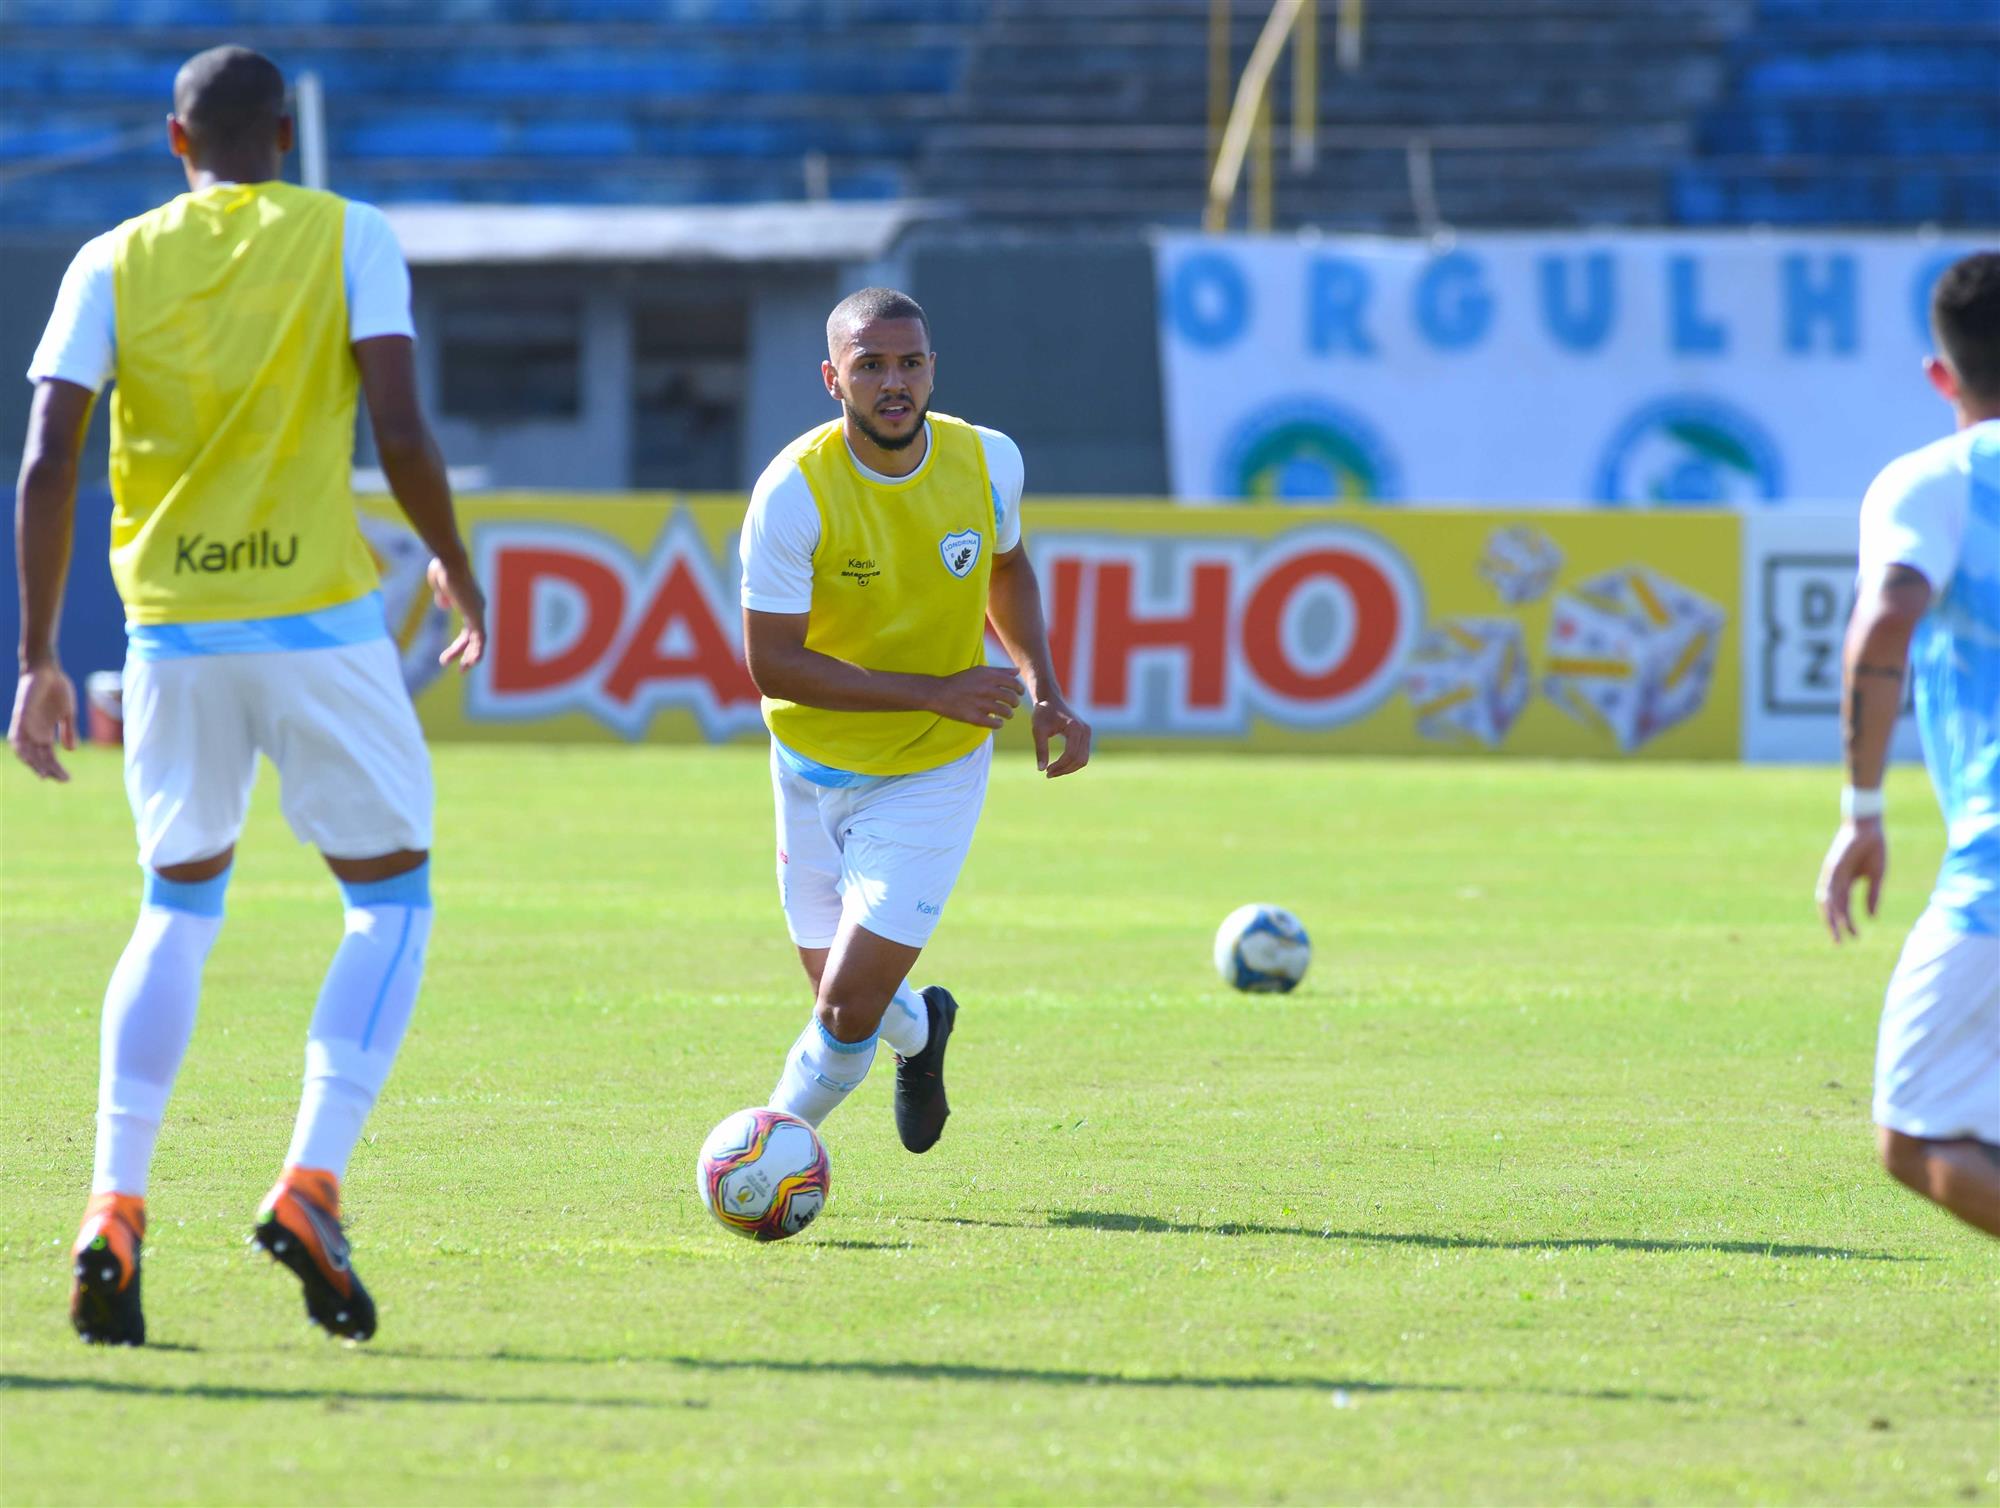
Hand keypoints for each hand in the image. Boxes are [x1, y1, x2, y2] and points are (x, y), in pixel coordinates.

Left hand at [9, 661, 77, 781]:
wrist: (46, 670)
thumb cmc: (57, 689)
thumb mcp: (67, 714)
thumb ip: (68, 731)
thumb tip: (70, 750)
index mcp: (45, 732)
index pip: (49, 757)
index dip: (57, 769)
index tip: (67, 780)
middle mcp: (34, 732)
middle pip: (39, 757)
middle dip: (48, 769)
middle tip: (60, 780)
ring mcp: (26, 725)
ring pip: (26, 751)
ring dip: (33, 764)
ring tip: (44, 774)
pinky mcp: (20, 716)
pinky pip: (17, 736)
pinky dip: (21, 748)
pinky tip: (28, 758)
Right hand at [427, 556, 487, 672]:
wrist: (448, 561)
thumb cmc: (443, 568)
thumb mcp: (439, 585)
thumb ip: (443, 596)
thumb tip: (444, 605)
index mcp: (470, 603)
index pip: (468, 630)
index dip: (460, 646)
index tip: (446, 658)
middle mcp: (478, 608)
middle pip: (473, 637)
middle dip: (463, 654)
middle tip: (457, 669)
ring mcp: (479, 611)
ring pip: (479, 640)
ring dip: (471, 656)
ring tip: (463, 670)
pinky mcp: (477, 614)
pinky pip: (481, 638)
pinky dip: (477, 651)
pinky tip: (472, 663)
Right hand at [929, 666, 1023, 727]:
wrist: (939, 693)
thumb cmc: (961, 681)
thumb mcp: (980, 671)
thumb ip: (1000, 671)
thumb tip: (1017, 671)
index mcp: (988, 676)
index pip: (1014, 683)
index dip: (1019, 689)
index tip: (1018, 693)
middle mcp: (986, 689)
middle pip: (1012, 699)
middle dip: (1015, 703)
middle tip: (1012, 705)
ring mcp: (980, 704)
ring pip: (1006, 712)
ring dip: (1009, 714)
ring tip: (1006, 714)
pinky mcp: (974, 717)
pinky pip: (995, 724)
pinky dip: (999, 724)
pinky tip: (997, 722)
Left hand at [1031, 693, 1091, 777]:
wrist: (1050, 699)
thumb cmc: (1043, 713)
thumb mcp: (1038, 730)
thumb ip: (1040, 749)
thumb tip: (1040, 769)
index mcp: (1075, 727)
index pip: (1071, 754)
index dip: (1059, 766)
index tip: (1046, 771)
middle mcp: (1085, 730)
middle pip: (1079, 759)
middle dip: (1064, 769)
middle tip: (1048, 774)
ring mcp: (1087, 732)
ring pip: (1083, 759)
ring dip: (1069, 768)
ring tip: (1052, 771)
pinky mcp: (1086, 735)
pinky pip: (1083, 755)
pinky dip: (1072, 763)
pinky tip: (1059, 765)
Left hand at [1817, 818, 1885, 942]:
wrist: (1868, 827)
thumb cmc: (1873, 848)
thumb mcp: (1876, 876)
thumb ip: (1873, 896)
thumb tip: (1871, 918)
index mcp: (1846, 883)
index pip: (1844, 908)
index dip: (1848, 923)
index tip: (1855, 938)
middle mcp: (1836, 881)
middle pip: (1832, 908)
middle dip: (1835, 926)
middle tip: (1839, 943)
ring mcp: (1832, 875)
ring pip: (1828, 901)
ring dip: (1831, 918)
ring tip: (1837, 933)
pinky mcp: (1832, 867)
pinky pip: (1829, 887)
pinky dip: (1831, 900)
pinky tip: (1836, 913)